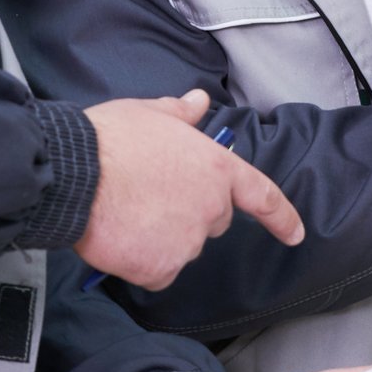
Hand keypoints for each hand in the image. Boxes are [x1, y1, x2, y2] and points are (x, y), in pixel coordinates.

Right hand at [76, 90, 303, 290]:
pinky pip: (157, 271)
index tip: (295, 233)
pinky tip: (120, 238)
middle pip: (212, 221)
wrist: (76, 175)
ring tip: (126, 213)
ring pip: (181, 247)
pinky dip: (142, 262)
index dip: (281, 216)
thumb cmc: (111, 139)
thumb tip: (198, 100)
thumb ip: (180, 113)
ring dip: (161, 238)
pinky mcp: (161, 268)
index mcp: (216, 168)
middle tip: (150, 196)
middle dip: (189, 213)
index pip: (261, 195)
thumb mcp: (149, 114)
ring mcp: (188, 241)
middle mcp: (211, 207)